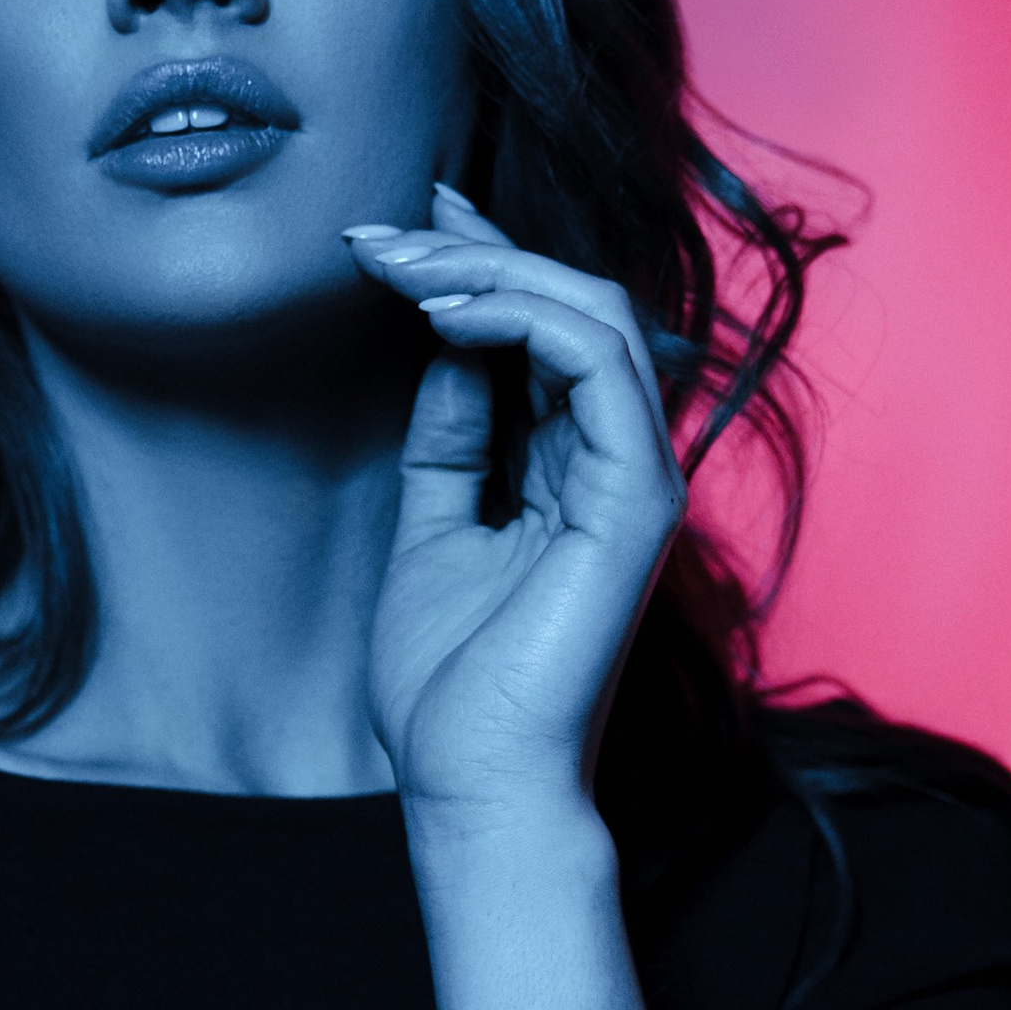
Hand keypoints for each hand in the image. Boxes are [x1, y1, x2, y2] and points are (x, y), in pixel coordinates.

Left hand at [348, 186, 686, 830]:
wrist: (469, 779)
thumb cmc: (450, 684)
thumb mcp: (431, 529)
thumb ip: (448, 437)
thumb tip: (442, 342)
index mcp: (571, 468)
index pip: (543, 330)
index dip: (479, 262)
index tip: (396, 229)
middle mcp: (614, 460)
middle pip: (570, 304)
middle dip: (471, 252)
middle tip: (376, 235)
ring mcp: (634, 475)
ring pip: (592, 313)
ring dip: (490, 271)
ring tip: (401, 266)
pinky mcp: (635, 497)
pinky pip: (595, 363)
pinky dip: (521, 317)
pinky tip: (445, 315)